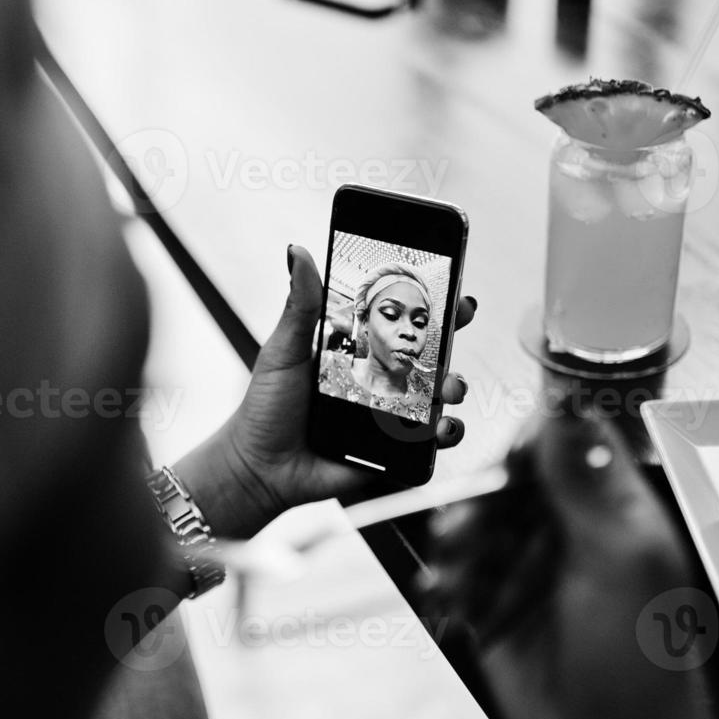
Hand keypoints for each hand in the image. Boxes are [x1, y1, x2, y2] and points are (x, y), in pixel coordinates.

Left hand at [175, 243, 476, 538]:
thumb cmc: (267, 406)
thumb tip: (296, 251)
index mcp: (359, 350)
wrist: (259, 467)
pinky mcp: (393, 452)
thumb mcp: (284, 350)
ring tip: (449, 387)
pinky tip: (441, 429)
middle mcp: (381, 380)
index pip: (403, 322)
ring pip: (438, 397)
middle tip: (459, 324)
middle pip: (431, 355)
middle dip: (454, 338)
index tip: (454, 288)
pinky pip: (430, 443)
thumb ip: (299, 305)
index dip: (433, 305)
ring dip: (455, 387)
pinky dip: (446, 435)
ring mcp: (390, 416)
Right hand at [419, 411, 711, 718]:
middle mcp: (571, 534)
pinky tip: (448, 602)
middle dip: (482, 501)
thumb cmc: (642, 666)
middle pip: (510, 483)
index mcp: (614, 511)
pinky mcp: (497, 612)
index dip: (530, 443)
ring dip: (459, 545)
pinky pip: (459, 578)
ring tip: (455, 576)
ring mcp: (532, 574)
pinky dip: (447, 584)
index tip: (503, 464)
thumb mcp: (619, 560)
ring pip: (478, 528)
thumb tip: (562, 409)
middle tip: (467, 529)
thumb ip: (584, 482)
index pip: (566, 444)